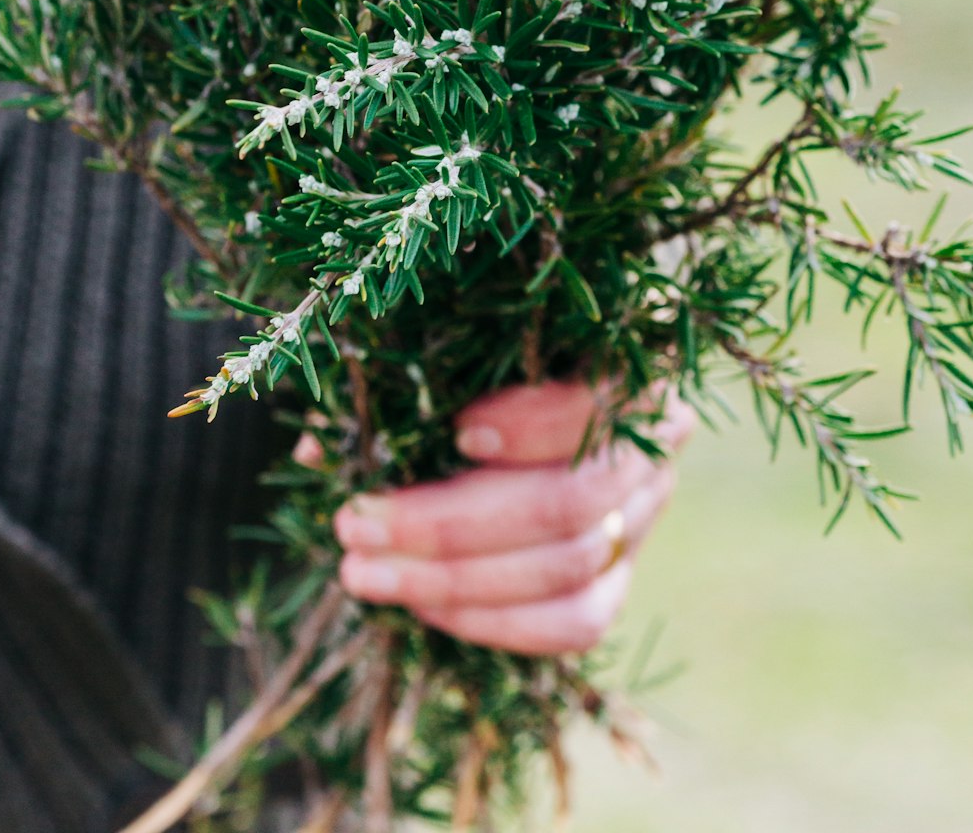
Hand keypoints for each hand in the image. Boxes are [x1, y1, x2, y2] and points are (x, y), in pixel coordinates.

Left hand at [333, 381, 693, 654]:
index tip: (456, 431)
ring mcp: (643, 514)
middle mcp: (650, 443)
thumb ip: (402, 384)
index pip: (599, 401)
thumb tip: (322, 446)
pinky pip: (575, 622)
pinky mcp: (622, 575)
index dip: (532, 424)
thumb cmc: (484, 359)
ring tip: (365, 572)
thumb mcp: (453, 351)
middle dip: (450, 525)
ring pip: (570, 571)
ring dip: (455, 582)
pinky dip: (495, 622)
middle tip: (355, 524)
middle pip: (570, 503)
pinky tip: (425, 606)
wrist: (534, 405)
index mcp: (625, 364)